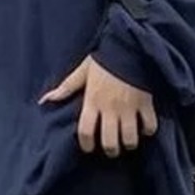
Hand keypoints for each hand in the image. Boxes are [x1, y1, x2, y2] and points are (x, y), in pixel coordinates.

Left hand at [41, 56, 157, 157]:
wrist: (130, 45)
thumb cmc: (105, 59)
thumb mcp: (83, 71)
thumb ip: (66, 88)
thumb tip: (45, 101)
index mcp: (93, 101)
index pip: (85, 131)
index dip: (86, 144)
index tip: (89, 147)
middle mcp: (110, 108)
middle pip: (110, 142)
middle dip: (111, 150)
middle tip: (112, 148)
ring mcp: (129, 107)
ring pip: (130, 138)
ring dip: (129, 143)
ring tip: (128, 141)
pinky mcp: (146, 103)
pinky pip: (150, 126)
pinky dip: (148, 130)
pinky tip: (144, 128)